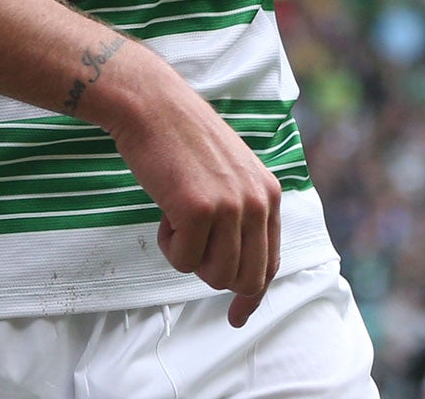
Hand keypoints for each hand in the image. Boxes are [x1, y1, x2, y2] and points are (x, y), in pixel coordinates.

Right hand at [103, 60, 282, 327]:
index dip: (253, 296)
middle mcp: (258, 202)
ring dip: (188, 258)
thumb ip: (243, 213)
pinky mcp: (199, 210)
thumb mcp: (231, 173)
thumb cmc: (183, 140)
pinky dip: (167, 244)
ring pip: (214, 275)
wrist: (153, 106)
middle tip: (188, 244)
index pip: (270, 263)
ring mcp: (231, 206)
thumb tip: (238, 268)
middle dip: (212, 274)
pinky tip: (165, 210)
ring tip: (177, 219)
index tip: (236, 317)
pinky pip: (182, 261)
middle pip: (245, 278)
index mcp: (270, 193)